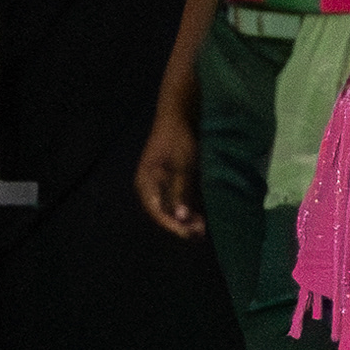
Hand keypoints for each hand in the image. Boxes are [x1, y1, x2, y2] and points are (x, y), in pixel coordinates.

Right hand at [136, 107, 206, 236]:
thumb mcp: (181, 165)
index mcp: (146, 183)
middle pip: (163, 213)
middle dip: (181, 224)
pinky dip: (188, 209)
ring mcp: (160, 185)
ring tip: (203, 228)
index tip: (190, 233)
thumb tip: (180, 217)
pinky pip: (177, 201)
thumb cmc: (178, 139)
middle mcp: (150, 187)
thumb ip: (179, 190)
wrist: (179, 116)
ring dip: (186, 219)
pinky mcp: (171, 182)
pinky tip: (201, 216)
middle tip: (200, 233)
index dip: (173, 225)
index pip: (157, 212)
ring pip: (171, 209)